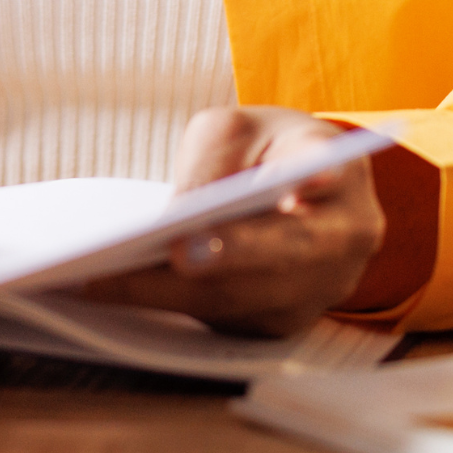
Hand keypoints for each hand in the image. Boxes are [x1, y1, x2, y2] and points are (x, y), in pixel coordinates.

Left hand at [70, 106, 384, 338]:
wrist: (295, 188)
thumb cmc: (261, 151)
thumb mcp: (235, 130)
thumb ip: (215, 161)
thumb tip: (181, 213)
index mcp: (342, 172)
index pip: (330, 174)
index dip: (316, 180)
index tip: (301, 184)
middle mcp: (344, 240)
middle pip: (290, 253)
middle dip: (233, 254)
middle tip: (179, 253)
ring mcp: (319, 291)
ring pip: (249, 298)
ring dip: (179, 292)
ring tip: (109, 278)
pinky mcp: (280, 322)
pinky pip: (225, 319)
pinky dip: (168, 303)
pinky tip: (113, 289)